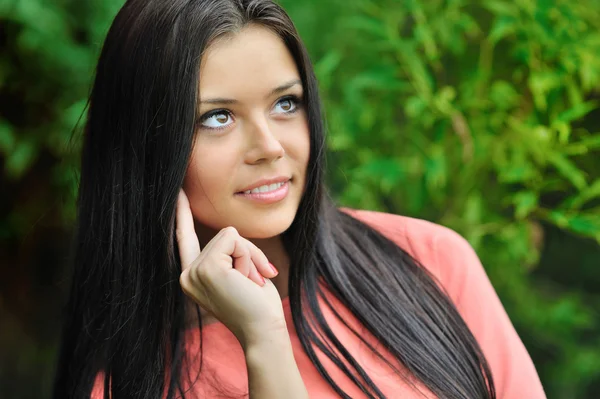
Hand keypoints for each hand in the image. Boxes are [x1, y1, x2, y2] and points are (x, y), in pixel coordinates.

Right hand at [176, 189, 285, 347]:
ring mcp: (194, 272)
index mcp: (192, 277)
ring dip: (249, 257)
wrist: (263, 330)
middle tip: (252, 282)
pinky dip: (248, 256)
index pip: (185, 239)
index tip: (178, 191)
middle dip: (247, 253)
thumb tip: (229, 234)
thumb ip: (229, 255)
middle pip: (222, 235)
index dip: (181, 214)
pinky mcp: (208, 268)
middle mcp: (187, 275)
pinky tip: (247, 280)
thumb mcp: (239, 274)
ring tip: (249, 284)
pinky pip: (234, 239)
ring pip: (230, 236)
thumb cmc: (257, 306)